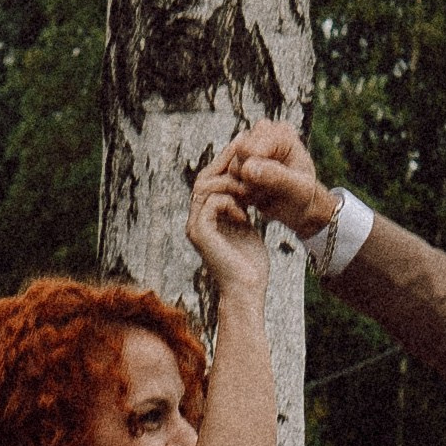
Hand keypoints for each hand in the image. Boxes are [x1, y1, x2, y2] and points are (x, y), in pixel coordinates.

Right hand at [187, 152, 269, 301]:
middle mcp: (195, 219)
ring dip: (231, 184)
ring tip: (250, 192)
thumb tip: (245, 189)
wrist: (247, 291)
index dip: (225, 166)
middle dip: (226, 166)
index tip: (246, 155)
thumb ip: (240, 208)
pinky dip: (231, 202)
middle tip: (248, 160)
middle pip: (203, 178)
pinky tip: (246, 216)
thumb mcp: (245, 228)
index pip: (209, 181)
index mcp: (204, 217)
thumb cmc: (250, 265)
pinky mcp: (201, 234)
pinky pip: (212, 202)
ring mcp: (195, 226)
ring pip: (206, 186)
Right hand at [227, 119, 337, 240]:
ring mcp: (248, 142)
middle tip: (268, 192)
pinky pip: (225, 175)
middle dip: (248, 182)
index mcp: (281, 133)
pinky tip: (253, 194)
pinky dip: (237, 189)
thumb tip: (247, 168)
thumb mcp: (296, 190)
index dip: (254, 175)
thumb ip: (276, 177)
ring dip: (243, 188)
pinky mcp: (238, 156)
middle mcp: (263, 131)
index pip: (248, 150)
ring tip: (263, 193)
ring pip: (229, 169)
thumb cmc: (301, 196)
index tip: (273, 188)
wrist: (296, 205)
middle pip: (236, 159)